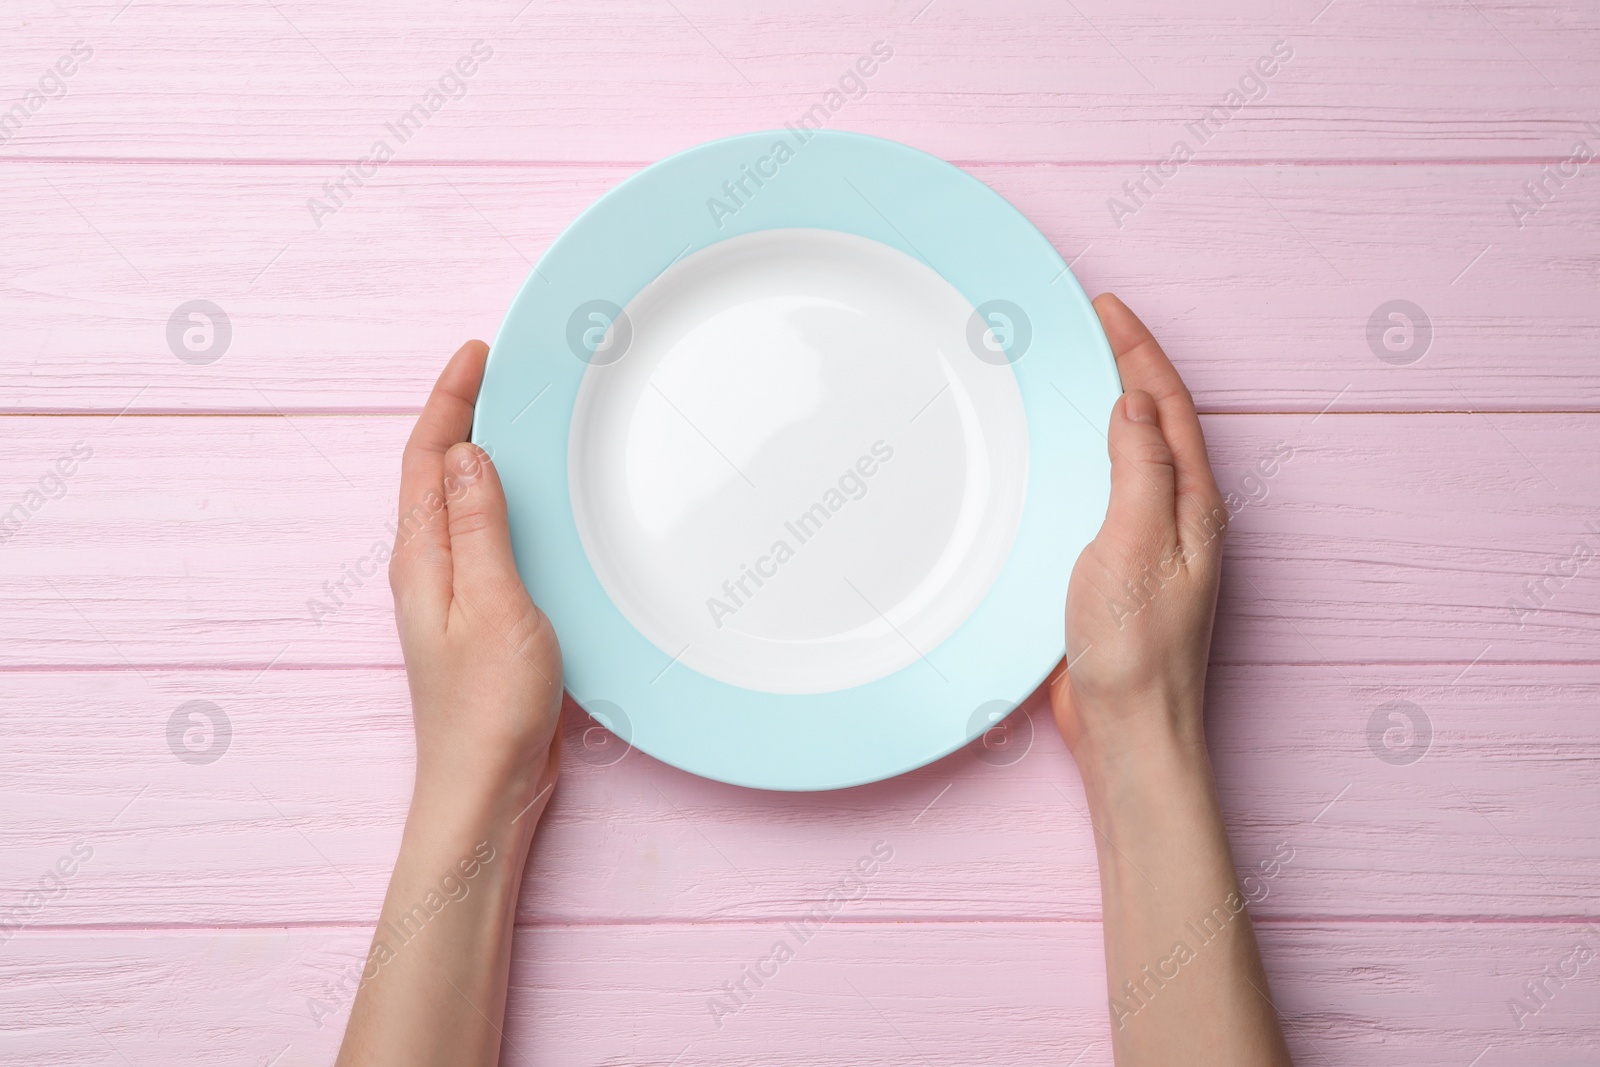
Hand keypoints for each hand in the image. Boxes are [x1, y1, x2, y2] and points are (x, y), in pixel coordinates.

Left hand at [389, 340, 562, 827]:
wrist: (486, 786)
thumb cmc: (488, 707)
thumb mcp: (492, 603)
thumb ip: (478, 524)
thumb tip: (465, 452)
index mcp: (421, 557)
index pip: (425, 456)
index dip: (449, 399)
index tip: (476, 352)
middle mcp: (427, 569)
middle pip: (436, 472)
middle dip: (462, 414)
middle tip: (500, 372)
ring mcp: (452, 594)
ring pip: (460, 502)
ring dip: (481, 455)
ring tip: (516, 418)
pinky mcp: (480, 616)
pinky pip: (484, 536)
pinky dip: (502, 500)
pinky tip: (533, 504)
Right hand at [1049, 294, 1227, 766]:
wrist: (1126, 730)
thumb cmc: (1136, 652)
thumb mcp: (1137, 547)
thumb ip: (1140, 471)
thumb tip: (1137, 404)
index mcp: (1193, 504)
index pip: (1168, 404)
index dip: (1139, 350)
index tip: (1107, 306)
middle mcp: (1179, 516)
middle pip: (1157, 419)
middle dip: (1128, 364)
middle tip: (1091, 322)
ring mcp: (1150, 543)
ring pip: (1132, 453)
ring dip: (1109, 405)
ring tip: (1077, 368)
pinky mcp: (1118, 567)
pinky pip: (1105, 489)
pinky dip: (1086, 453)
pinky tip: (1060, 455)